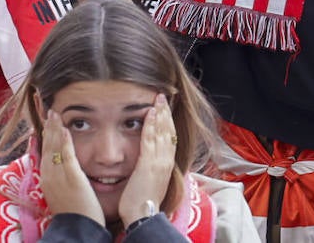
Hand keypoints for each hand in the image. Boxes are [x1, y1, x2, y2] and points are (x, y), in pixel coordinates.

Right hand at [39, 110, 105, 224]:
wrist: (78, 228)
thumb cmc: (74, 212)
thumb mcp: (61, 193)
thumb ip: (61, 179)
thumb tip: (61, 167)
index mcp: (46, 180)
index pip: (43, 153)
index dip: (44, 137)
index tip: (45, 123)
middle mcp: (49, 177)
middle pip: (47, 147)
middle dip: (49, 128)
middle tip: (50, 112)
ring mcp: (59, 177)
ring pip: (55, 148)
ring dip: (55, 129)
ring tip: (56, 114)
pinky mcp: (73, 178)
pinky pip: (68, 156)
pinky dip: (65, 141)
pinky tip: (65, 129)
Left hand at [119, 93, 182, 225]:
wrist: (142, 216)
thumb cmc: (143, 202)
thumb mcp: (152, 181)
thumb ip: (152, 168)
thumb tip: (149, 162)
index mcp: (167, 164)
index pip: (170, 138)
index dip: (168, 122)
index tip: (166, 109)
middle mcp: (166, 161)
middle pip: (169, 131)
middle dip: (166, 112)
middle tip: (163, 97)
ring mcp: (159, 162)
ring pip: (162, 132)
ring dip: (160, 114)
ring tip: (158, 99)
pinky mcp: (148, 164)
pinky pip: (150, 140)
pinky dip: (151, 125)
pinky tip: (150, 113)